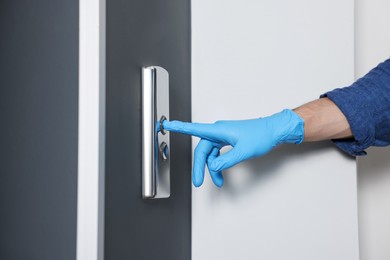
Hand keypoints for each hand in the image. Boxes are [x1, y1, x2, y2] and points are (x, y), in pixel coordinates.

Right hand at [163, 109, 303, 187]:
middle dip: (199, 167)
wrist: (274, 131)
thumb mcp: (243, 151)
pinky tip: (220, 173)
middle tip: (197, 182)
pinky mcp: (228, 140)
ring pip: (210, 154)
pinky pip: (217, 153)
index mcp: (218, 130)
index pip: (194, 129)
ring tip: (218, 181)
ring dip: (211, 168)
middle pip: (202, 150)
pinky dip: (218, 164)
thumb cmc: (261, 135)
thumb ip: (226, 160)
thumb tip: (212, 167)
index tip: (166, 124)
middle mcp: (218, 132)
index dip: (178, 127)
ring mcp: (223, 136)